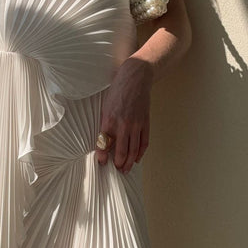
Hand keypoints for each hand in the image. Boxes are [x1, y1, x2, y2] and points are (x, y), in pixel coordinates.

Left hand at [96, 57, 152, 172]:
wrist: (135, 78)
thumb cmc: (117, 90)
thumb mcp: (105, 106)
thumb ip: (105, 124)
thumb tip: (104, 140)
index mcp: (109, 120)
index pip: (104, 144)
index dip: (103, 156)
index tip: (102, 163)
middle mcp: (123, 125)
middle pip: (121, 151)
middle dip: (118, 163)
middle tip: (117, 169)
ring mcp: (136, 125)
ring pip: (133, 150)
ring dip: (129, 162)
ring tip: (125, 169)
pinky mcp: (145, 123)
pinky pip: (144, 142)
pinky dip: (141, 153)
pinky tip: (137, 158)